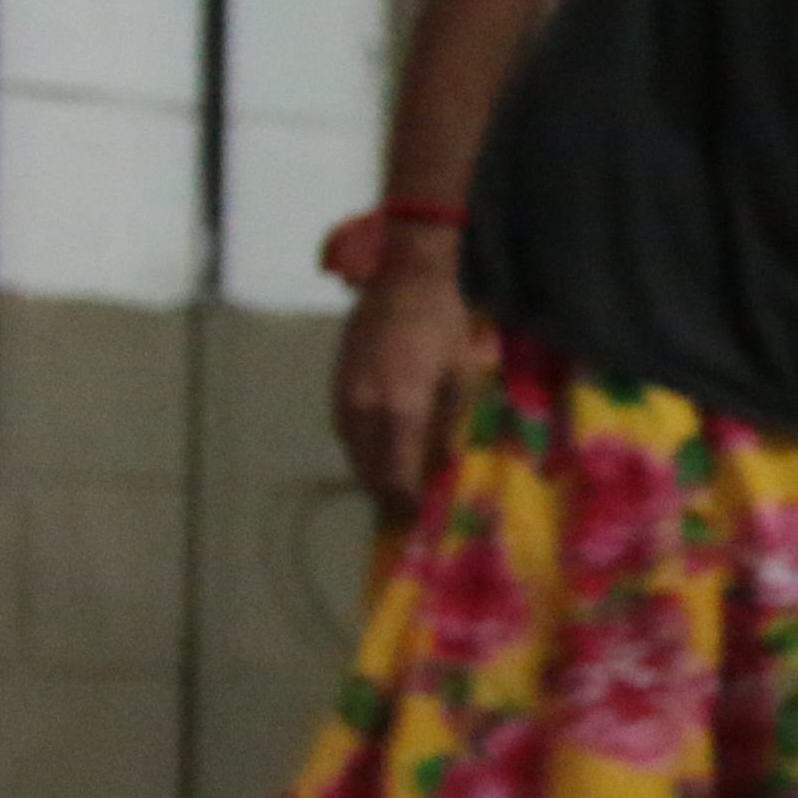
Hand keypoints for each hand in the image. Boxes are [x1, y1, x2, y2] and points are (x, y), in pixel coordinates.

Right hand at [330, 256, 475, 512]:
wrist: (404, 281)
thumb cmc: (444, 327)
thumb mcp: (461, 380)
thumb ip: (446, 429)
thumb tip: (439, 469)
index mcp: (400, 410)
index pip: (396, 478)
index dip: (408, 504)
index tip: (422, 516)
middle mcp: (365, 410)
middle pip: (369, 474)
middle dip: (389, 495)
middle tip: (412, 508)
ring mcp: (345, 397)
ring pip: (354, 456)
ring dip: (375, 473)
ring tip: (401, 482)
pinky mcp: (337, 386)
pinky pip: (347, 433)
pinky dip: (364, 449)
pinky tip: (386, 449)